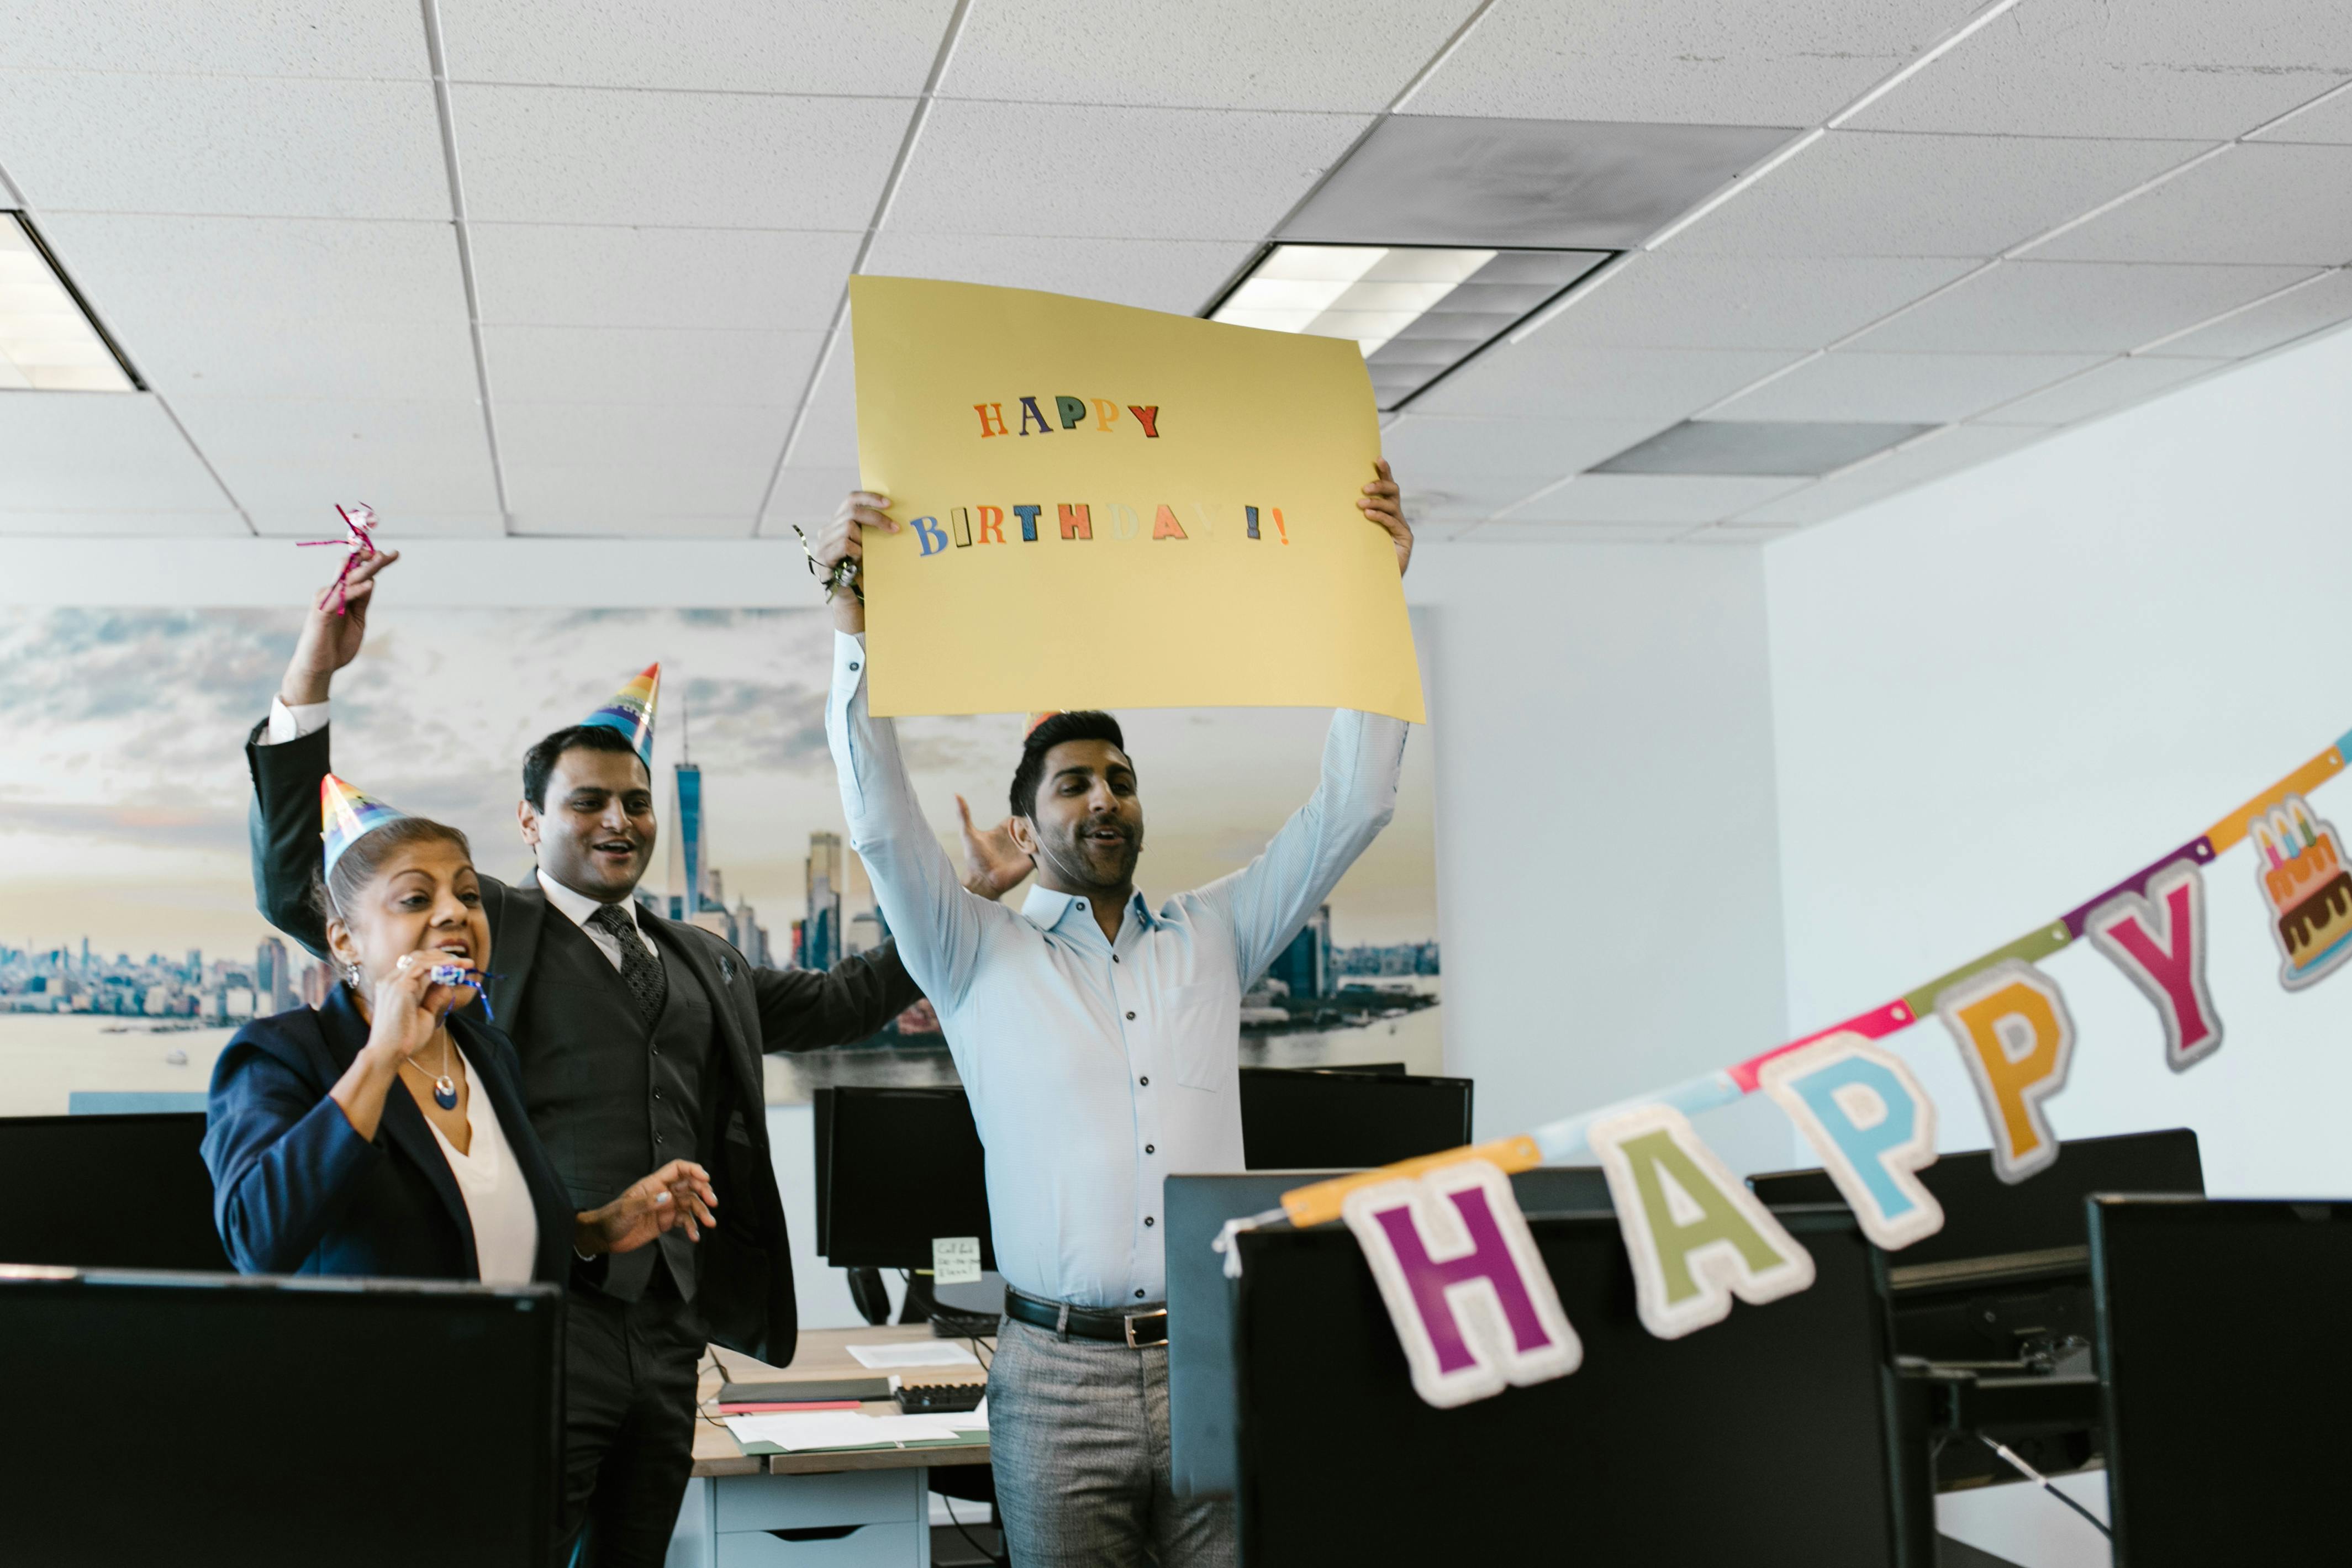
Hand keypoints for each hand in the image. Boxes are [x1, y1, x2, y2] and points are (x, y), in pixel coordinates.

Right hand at [280, 547, 399, 705]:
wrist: (319, 667)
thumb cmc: (336, 644)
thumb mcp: (357, 619)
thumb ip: (361, 602)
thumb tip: (372, 582)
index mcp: (342, 595)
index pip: (359, 573)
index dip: (374, 562)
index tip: (391, 555)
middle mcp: (332, 593)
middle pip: (353, 570)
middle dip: (372, 560)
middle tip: (390, 553)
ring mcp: (326, 601)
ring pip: (347, 578)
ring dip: (365, 568)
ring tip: (381, 559)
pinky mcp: (321, 612)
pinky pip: (340, 597)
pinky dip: (355, 590)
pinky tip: (370, 584)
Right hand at [360, 950, 454, 1067]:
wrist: (390, 1054)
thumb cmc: (405, 1039)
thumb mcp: (425, 1014)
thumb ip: (434, 997)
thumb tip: (448, 983)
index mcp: (394, 986)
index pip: (416, 965)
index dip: (439, 963)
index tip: (460, 968)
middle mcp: (390, 980)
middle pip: (418, 958)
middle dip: (444, 958)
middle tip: (466, 964)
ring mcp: (392, 982)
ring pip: (421, 959)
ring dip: (445, 960)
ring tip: (465, 965)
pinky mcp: (399, 986)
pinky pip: (422, 967)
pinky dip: (440, 966)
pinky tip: (454, 969)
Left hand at [578, 1160, 718, 1256]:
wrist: (604, 1237)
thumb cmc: (611, 1218)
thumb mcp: (626, 1209)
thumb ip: (647, 1202)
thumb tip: (668, 1197)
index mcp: (653, 1184)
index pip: (677, 1169)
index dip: (693, 1170)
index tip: (705, 1179)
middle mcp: (663, 1193)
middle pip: (689, 1186)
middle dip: (703, 1192)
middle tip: (711, 1202)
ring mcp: (666, 1207)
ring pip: (690, 1205)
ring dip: (701, 1212)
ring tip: (709, 1223)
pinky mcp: (666, 1222)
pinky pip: (684, 1221)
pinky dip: (692, 1228)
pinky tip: (695, 1236)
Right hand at [815, 492, 898, 632]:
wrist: (852, 601)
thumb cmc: (863, 573)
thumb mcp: (869, 548)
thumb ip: (872, 532)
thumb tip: (896, 518)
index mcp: (838, 524)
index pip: (851, 500)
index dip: (869, 497)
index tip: (890, 503)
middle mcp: (827, 531)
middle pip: (852, 511)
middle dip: (876, 518)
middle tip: (896, 528)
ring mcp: (823, 544)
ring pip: (847, 527)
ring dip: (864, 540)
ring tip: (868, 555)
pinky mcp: (824, 558)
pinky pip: (844, 544)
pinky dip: (856, 551)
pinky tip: (859, 562)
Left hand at [957, 794, 1032, 900]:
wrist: (983, 881)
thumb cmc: (974, 858)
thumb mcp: (968, 833)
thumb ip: (963, 814)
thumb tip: (955, 794)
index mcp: (1004, 830)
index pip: (1018, 818)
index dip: (1021, 816)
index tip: (1022, 818)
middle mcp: (1015, 838)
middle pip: (1030, 826)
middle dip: (1033, 824)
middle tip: (1032, 827)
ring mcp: (1024, 850)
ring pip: (1038, 837)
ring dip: (1039, 835)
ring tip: (1037, 836)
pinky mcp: (1031, 861)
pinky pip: (1042, 851)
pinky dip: (1044, 847)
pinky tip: (1040, 845)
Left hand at [1357, 459, 1411, 576]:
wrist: (1376, 580)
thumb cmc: (1363, 556)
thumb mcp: (1356, 533)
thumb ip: (1352, 519)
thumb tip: (1330, 502)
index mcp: (1386, 512)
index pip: (1387, 488)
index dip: (1384, 472)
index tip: (1377, 459)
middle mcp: (1396, 517)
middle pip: (1393, 491)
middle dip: (1380, 485)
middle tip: (1364, 488)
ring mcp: (1402, 528)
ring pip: (1392, 505)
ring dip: (1376, 502)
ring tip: (1361, 503)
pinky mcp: (1405, 540)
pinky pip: (1392, 522)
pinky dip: (1380, 516)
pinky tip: (1368, 515)